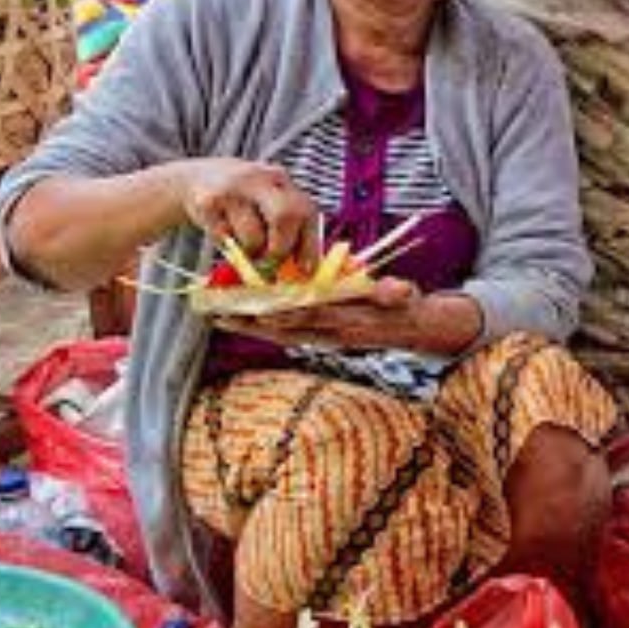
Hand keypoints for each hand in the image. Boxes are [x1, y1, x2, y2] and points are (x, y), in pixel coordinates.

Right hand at [182, 159, 318, 266]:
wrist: (194, 177)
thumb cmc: (239, 198)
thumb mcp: (265, 201)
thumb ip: (284, 227)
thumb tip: (300, 269)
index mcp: (280, 180)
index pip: (306, 211)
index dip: (310, 245)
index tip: (306, 270)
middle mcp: (259, 179)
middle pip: (285, 216)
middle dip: (281, 249)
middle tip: (272, 264)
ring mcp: (233, 190)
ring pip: (254, 237)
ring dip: (251, 253)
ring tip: (243, 244)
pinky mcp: (209, 203)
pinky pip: (226, 240)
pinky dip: (228, 246)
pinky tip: (224, 232)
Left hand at [221, 279, 429, 351]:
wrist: (409, 329)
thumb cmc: (404, 307)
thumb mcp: (404, 297)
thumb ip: (398, 293)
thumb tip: (403, 290)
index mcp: (348, 321)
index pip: (313, 316)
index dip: (287, 314)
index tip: (262, 310)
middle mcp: (331, 333)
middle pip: (285, 329)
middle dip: (254, 323)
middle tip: (220, 316)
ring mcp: (323, 337)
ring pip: (280, 333)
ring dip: (250, 327)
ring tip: (219, 318)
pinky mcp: (318, 336)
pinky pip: (285, 333)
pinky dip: (262, 328)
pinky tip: (242, 322)